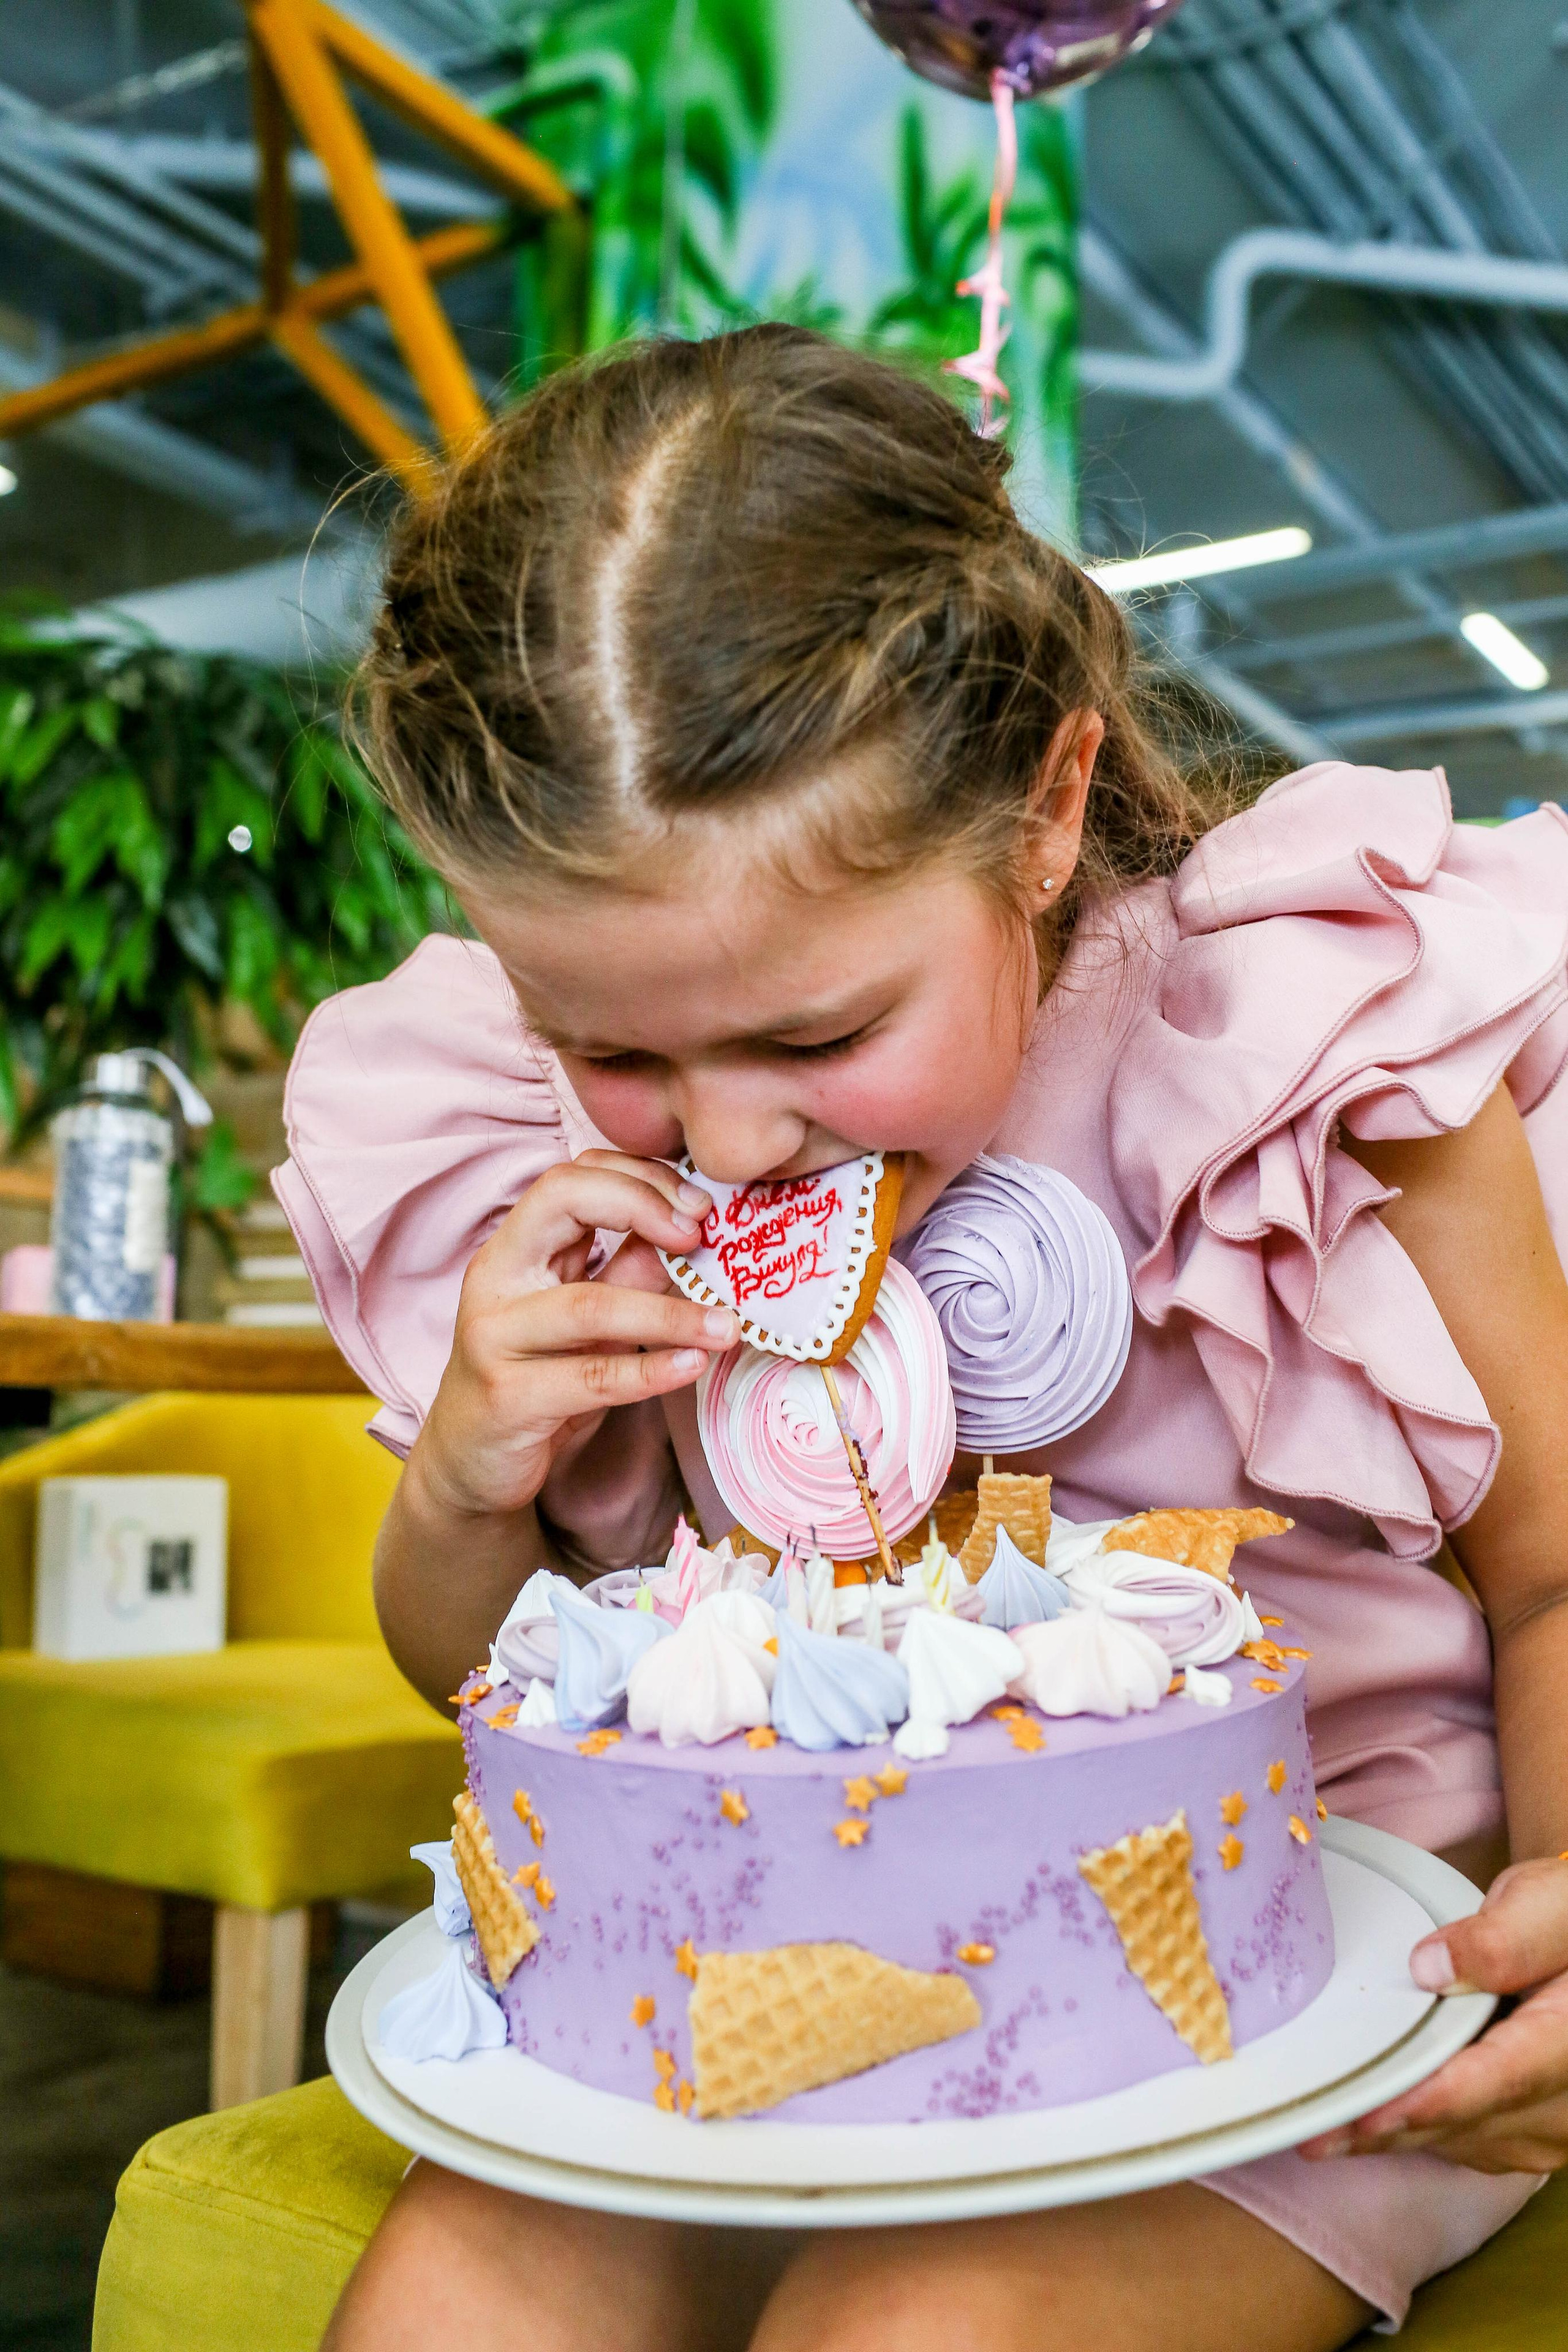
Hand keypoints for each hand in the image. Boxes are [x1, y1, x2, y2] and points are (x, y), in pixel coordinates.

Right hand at [410, 1151, 737, 1523]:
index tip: (698, 1206)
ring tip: (726, 1324)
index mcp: (514, 1248)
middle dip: (643, 1205)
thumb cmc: (536, 1377)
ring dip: (669, 1311)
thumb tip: (698, 1228)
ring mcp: (494, 1337)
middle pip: (563, 1203)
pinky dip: (649, 1371)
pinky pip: (590, 1378)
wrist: (470, 1462)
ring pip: (589, 1304)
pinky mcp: (508, 1398)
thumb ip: (630, 1270)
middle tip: (703, 1235)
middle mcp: (496, 1279)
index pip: (570, 1177)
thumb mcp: (588, 1318)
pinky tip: (693, 1365)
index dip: (638, 1178)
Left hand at [1300, 1857, 1567, 2173]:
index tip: (1367, 2115)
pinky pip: (1470, 2142)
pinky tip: (1366, 2123)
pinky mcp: (1533, 2131)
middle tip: (1310, 2132)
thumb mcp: (1551, 1905)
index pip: (1501, 2080)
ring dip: (1395, 2138)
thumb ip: (1504, 1938)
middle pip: (1470, 2122)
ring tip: (1321, 2131)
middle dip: (1388, 2129)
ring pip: (1465, 2141)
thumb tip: (1429, 1968)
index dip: (1430, 2101)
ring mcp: (1554, 2126)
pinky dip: (1419, 2133)